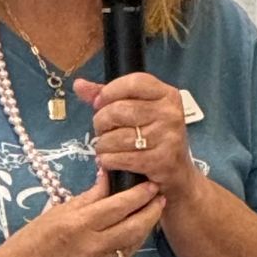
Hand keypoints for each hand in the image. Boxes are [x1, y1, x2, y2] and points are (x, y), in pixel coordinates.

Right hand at [0, 174, 164, 256]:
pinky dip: (128, 248)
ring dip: (143, 229)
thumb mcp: (55, 213)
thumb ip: (87, 198)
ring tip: (148, 216)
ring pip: (133, 246)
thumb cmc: (29, 243)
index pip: (121, 205)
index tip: (152, 184)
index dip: (141, 194)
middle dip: (152, 211)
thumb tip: (108, 178)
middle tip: (160, 198)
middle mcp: (93, 247)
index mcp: (80, 225)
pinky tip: (128, 238)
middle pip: (136, 226)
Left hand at [74, 73, 195, 204]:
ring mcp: (167, 137)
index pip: (133, 82)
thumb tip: (79, 85)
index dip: (109, 92)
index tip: (99, 103)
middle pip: (118, 110)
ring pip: (116, 137)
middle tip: (102, 130)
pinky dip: (108, 161)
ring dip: (103, 145)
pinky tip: (110, 160)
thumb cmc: (154, 138)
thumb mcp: (139, 111)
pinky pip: (120, 158)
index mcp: (167, 95)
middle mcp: (170, 113)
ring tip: (106, 147)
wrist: (177, 173)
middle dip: (101, 122)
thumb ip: (109, 96)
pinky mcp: (160, 160)